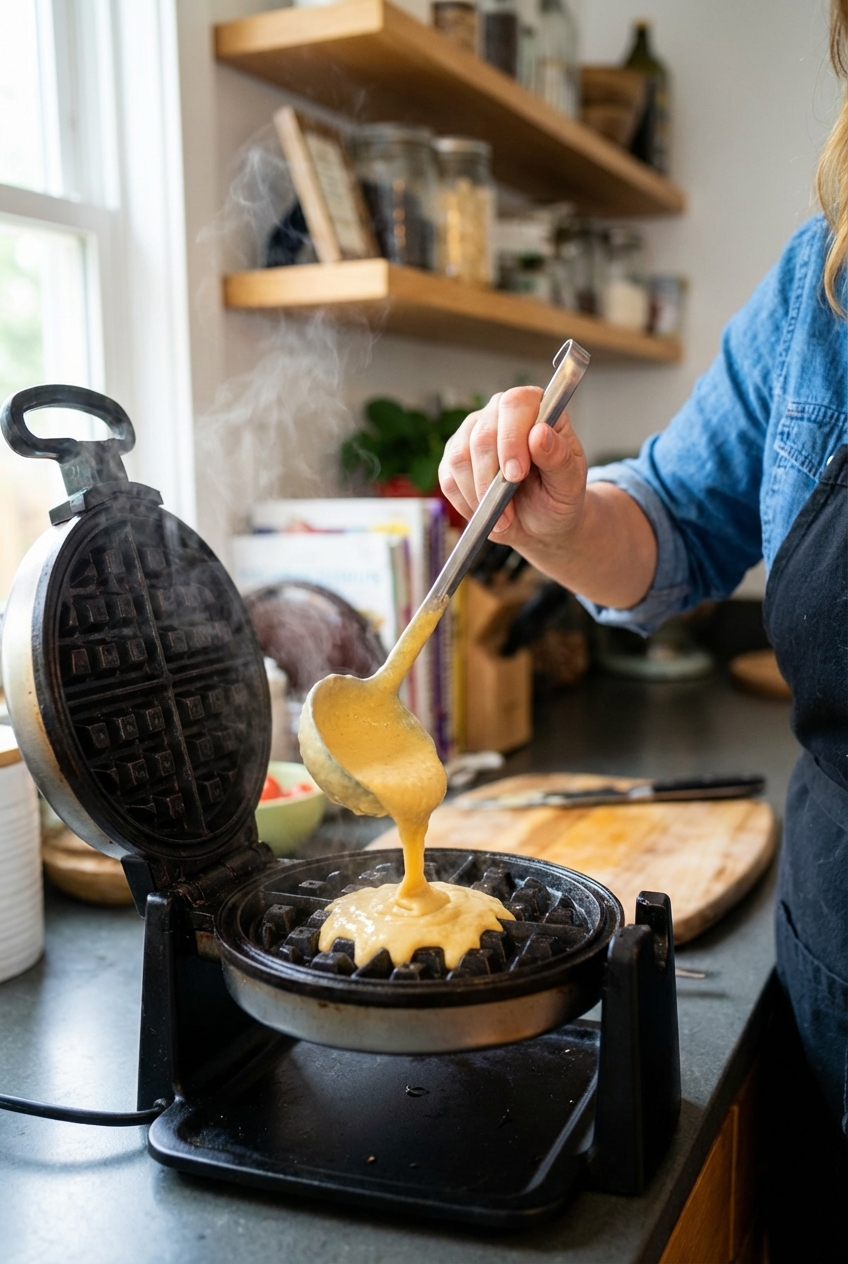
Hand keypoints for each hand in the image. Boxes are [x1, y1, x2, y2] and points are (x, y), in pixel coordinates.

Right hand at [438, 386, 587, 551]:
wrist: (542, 522)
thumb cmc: (559, 496)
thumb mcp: (569, 482)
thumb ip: (559, 457)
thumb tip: (540, 433)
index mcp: (535, 408)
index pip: (514, 405)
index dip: (512, 439)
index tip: (516, 475)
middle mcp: (499, 413)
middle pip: (482, 435)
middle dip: (492, 477)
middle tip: (509, 510)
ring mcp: (472, 433)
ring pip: (460, 458)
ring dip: (479, 495)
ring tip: (503, 517)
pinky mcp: (454, 457)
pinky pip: (448, 479)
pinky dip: (466, 503)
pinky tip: (486, 513)